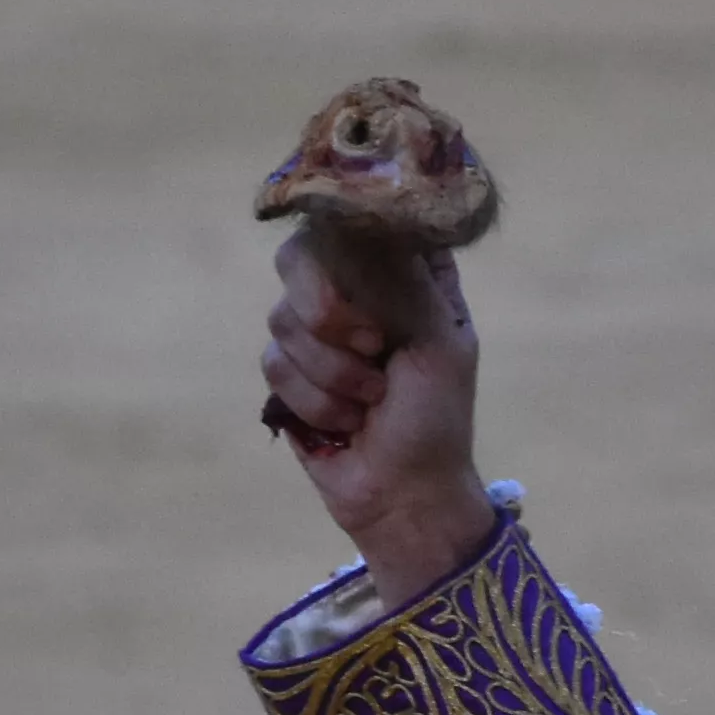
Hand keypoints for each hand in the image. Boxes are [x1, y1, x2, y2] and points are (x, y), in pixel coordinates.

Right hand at [261, 230, 499, 600]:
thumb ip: (402, 282)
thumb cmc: (437, 420)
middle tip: (374, 348)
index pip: (353, 218)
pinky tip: (345, 423)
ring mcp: (316, 330)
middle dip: (331, 313)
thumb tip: (355, 230)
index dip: (350, 250)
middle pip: (299, 256)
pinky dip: (315, 400)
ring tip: (371, 403)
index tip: (377, 295)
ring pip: (283, 316)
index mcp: (402, 273)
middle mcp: (354, 291)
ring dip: (333, 373)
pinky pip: (274, 362)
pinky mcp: (287, 371)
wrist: (405, 496)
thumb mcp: (440, 344)